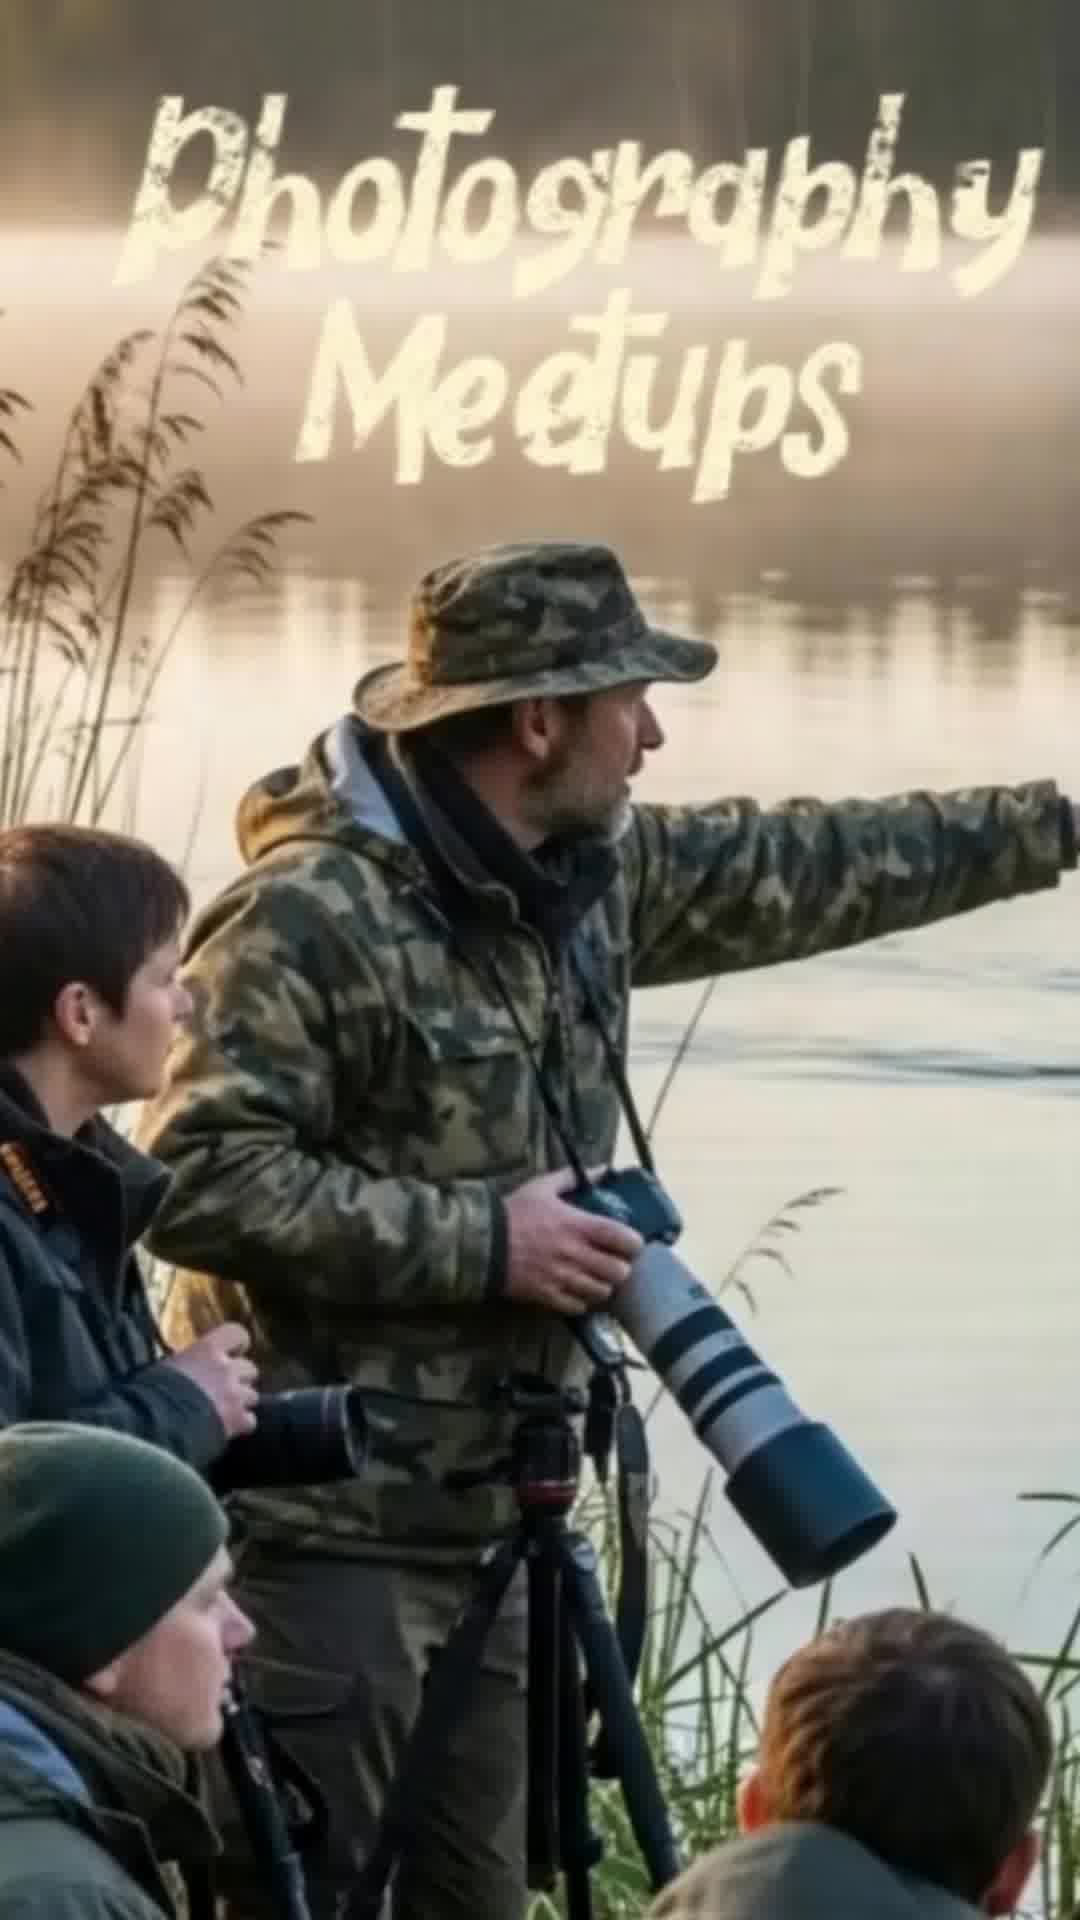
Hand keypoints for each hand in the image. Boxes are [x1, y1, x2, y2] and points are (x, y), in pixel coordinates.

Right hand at [166, 1323, 258, 1436]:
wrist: (156, 1424)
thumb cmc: (152, 1393)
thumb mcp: (165, 1368)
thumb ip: (185, 1364)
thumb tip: (184, 1368)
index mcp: (207, 1350)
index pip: (236, 1334)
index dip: (238, 1343)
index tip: (233, 1352)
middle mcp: (226, 1368)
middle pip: (250, 1368)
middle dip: (240, 1379)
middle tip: (223, 1390)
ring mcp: (235, 1394)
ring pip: (253, 1395)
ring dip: (241, 1403)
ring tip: (223, 1413)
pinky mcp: (238, 1420)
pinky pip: (250, 1421)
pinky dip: (241, 1425)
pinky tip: (227, 1431)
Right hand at [504, 1167, 643, 1316]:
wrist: (481, 1242)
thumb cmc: (514, 1212)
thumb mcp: (542, 1187)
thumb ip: (573, 1177)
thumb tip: (603, 1168)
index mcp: (578, 1226)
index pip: (623, 1239)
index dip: (634, 1244)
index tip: (630, 1243)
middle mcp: (576, 1254)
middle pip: (619, 1271)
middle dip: (620, 1267)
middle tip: (613, 1262)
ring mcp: (562, 1278)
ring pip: (601, 1292)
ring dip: (602, 1285)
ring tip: (595, 1277)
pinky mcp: (548, 1296)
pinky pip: (578, 1307)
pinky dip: (581, 1301)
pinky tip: (576, 1291)